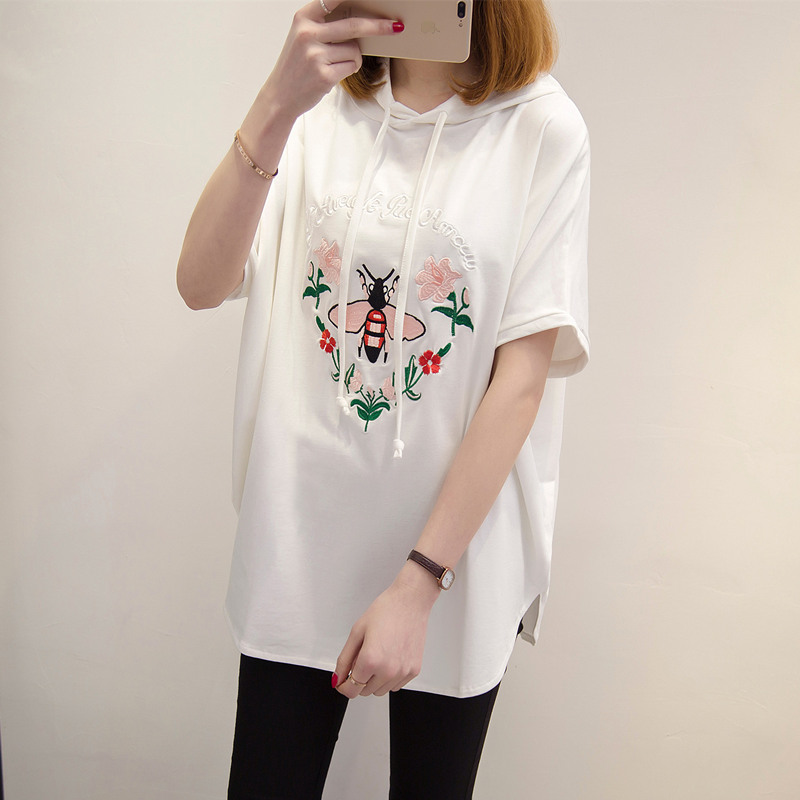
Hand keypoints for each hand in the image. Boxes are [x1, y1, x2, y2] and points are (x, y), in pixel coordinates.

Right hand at [254, 0, 401, 123]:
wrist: (281, 95)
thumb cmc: (297, 65)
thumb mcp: (304, 37)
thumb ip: (325, 24)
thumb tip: (362, 19)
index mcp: (303, 18)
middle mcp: (308, 33)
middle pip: (354, 25)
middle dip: (378, 26)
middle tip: (396, 26)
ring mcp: (316, 55)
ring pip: (355, 50)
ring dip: (353, 58)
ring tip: (334, 64)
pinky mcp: (324, 75)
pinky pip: (352, 67)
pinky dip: (349, 69)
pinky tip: (333, 74)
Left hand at [334, 563, 439, 697]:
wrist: (410, 601)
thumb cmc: (386, 610)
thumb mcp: (357, 632)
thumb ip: (344, 659)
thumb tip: (338, 678)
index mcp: (371, 660)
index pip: (351, 690)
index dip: (343, 686)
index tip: (342, 681)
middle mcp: (388, 670)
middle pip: (365, 691)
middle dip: (359, 679)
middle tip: (362, 658)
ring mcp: (402, 672)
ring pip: (380, 691)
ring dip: (374, 680)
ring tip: (377, 655)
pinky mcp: (414, 670)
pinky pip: (395, 685)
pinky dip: (389, 677)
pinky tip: (389, 658)